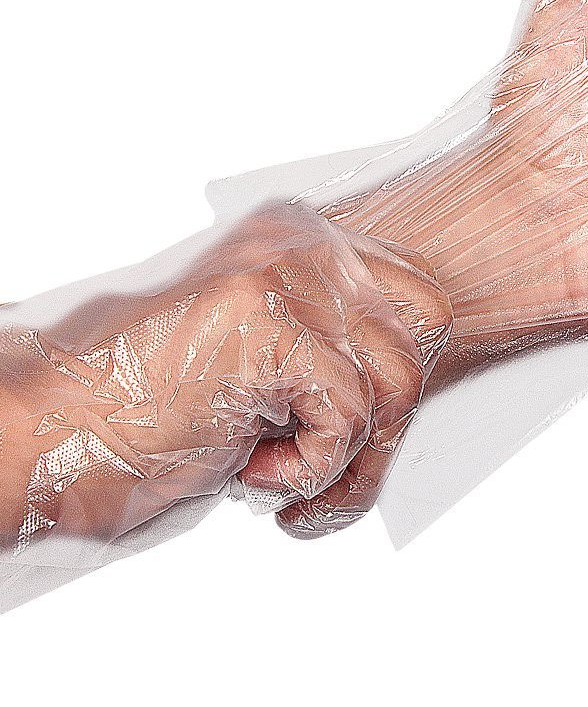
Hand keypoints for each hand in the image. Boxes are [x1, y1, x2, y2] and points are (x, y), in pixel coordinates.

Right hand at [0, 204, 449, 556]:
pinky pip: (352, 417)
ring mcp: (287, 277)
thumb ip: (336, 347)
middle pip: (427, 335)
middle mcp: (303, 241)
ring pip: (397, 383)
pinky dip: (308, 470)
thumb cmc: (148, 413)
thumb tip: (416, 381)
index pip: (421, 298)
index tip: (360, 427)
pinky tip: (243, 467)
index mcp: (303, 236)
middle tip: (325, 463)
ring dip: (344, 459)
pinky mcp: (269, 326)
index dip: (402, 377)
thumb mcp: (266, 360)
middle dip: (389, 419)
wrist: (42, 435)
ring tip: (271, 470)